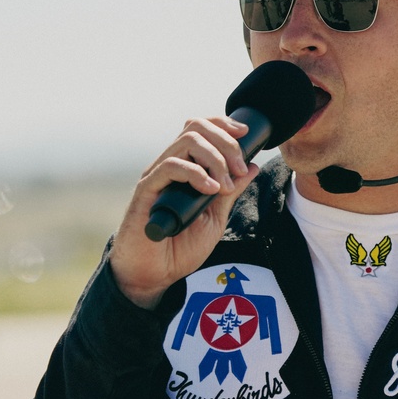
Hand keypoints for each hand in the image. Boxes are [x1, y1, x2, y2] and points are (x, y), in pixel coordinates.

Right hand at [109, 115, 259, 309]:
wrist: (154, 274)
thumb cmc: (180, 247)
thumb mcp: (215, 217)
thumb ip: (232, 192)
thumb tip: (251, 166)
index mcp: (185, 167)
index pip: (201, 128)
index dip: (223, 124)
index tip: (245, 133)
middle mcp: (170, 165)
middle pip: (196, 127)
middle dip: (226, 143)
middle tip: (240, 169)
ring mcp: (157, 175)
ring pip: (186, 141)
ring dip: (215, 159)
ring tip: (226, 186)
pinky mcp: (146, 189)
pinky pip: (170, 166)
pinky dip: (195, 173)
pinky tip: (210, 190)